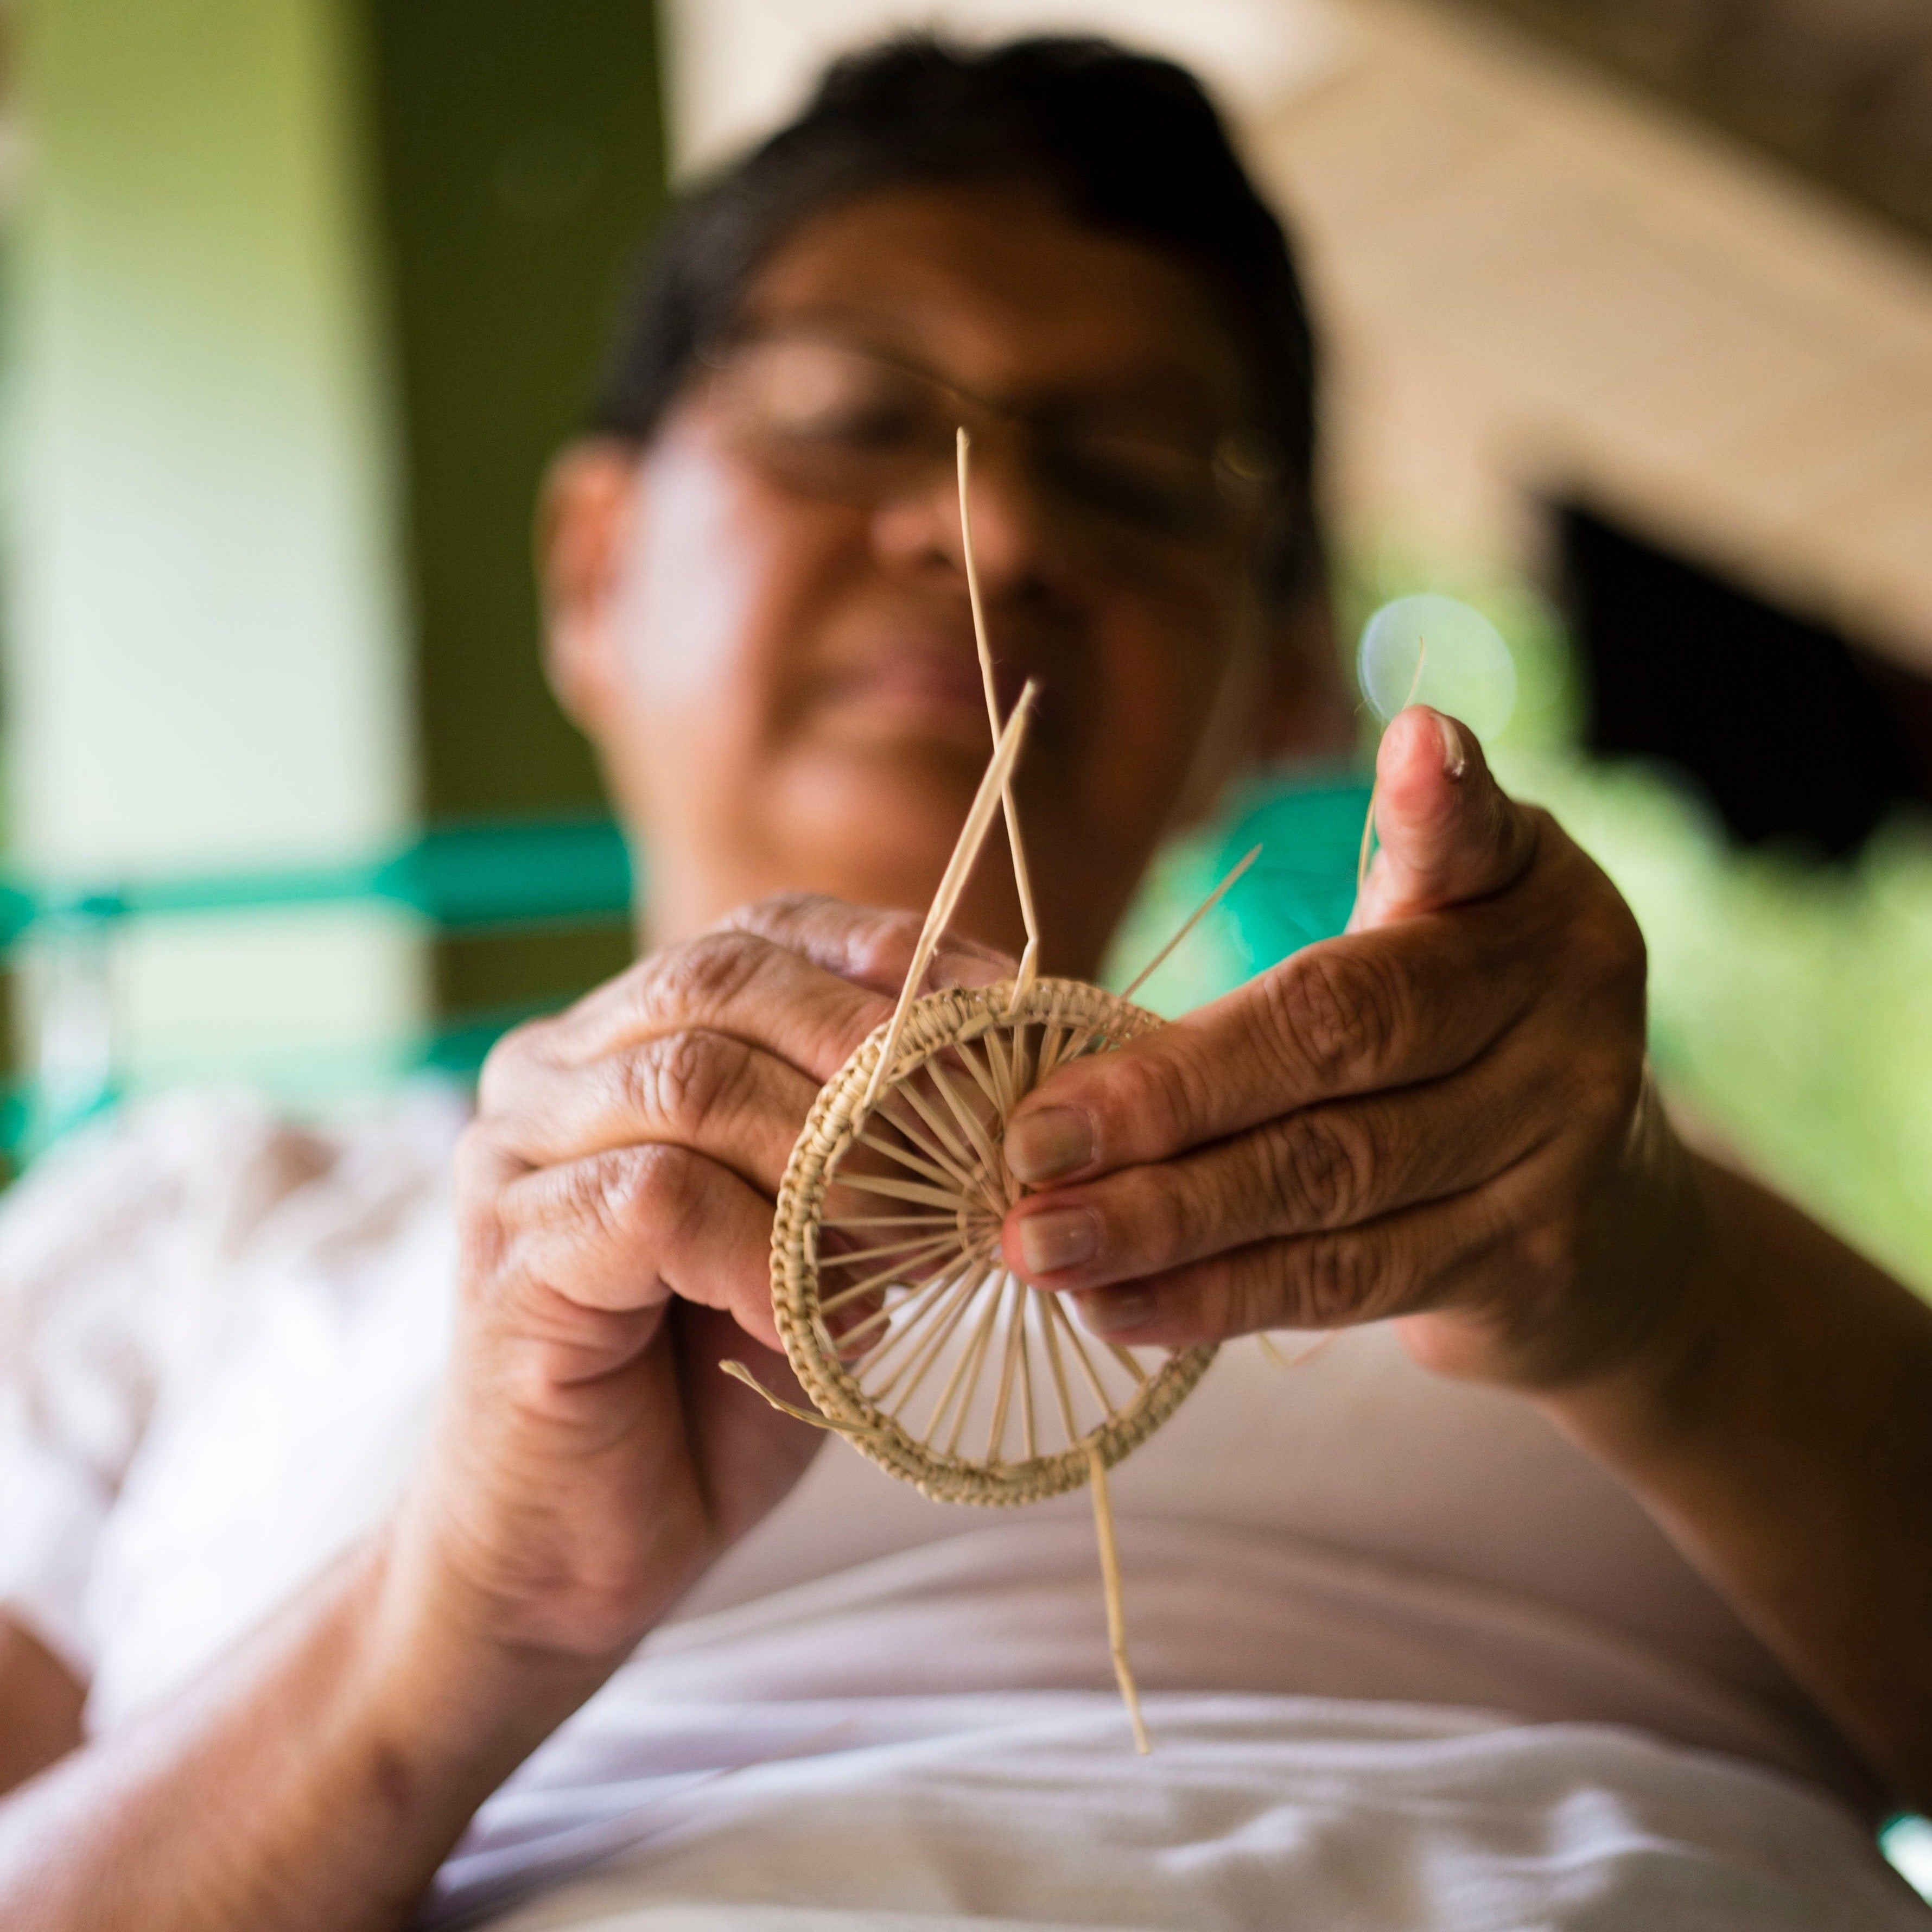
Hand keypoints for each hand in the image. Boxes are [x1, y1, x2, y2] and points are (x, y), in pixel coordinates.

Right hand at [394, 897, 1001, 1662]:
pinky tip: (813, 1319)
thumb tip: (1009, 1082)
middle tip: (976, 1112)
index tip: (1004, 1003)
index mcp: (626, 1039)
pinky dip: (762, 1250)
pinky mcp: (509, 1251)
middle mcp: (554, 1069)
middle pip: (721, 979)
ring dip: (828, 1147)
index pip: (760, 937)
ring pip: (691, 1078)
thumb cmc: (707, 1390)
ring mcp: (515, 1154)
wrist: (572, 1553)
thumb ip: (876, 1156)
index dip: (890, 954)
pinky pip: (655, 1201)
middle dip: (870, 1036)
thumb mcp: (821, 1247)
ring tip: (911, 1227)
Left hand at [999, 707, 1696, 1390]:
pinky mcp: (1523, 1263)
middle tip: (1027, 1143)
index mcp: (1533, 899)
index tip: (1414, 746)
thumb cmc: (1460, 1032)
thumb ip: (1335, 913)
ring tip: (1036, 1241)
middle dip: (1168, 1099)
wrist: (1615, 1213)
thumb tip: (1131, 972)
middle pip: (1345, 1044)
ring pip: (1330, 1183)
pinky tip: (1112, 1305)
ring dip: (1166, 1219)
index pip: (1472, 850)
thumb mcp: (1438, 930)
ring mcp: (1556, 1148)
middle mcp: (1567, 1014)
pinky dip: (1215, 1295)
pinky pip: (1344, 1282)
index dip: (1435, 811)